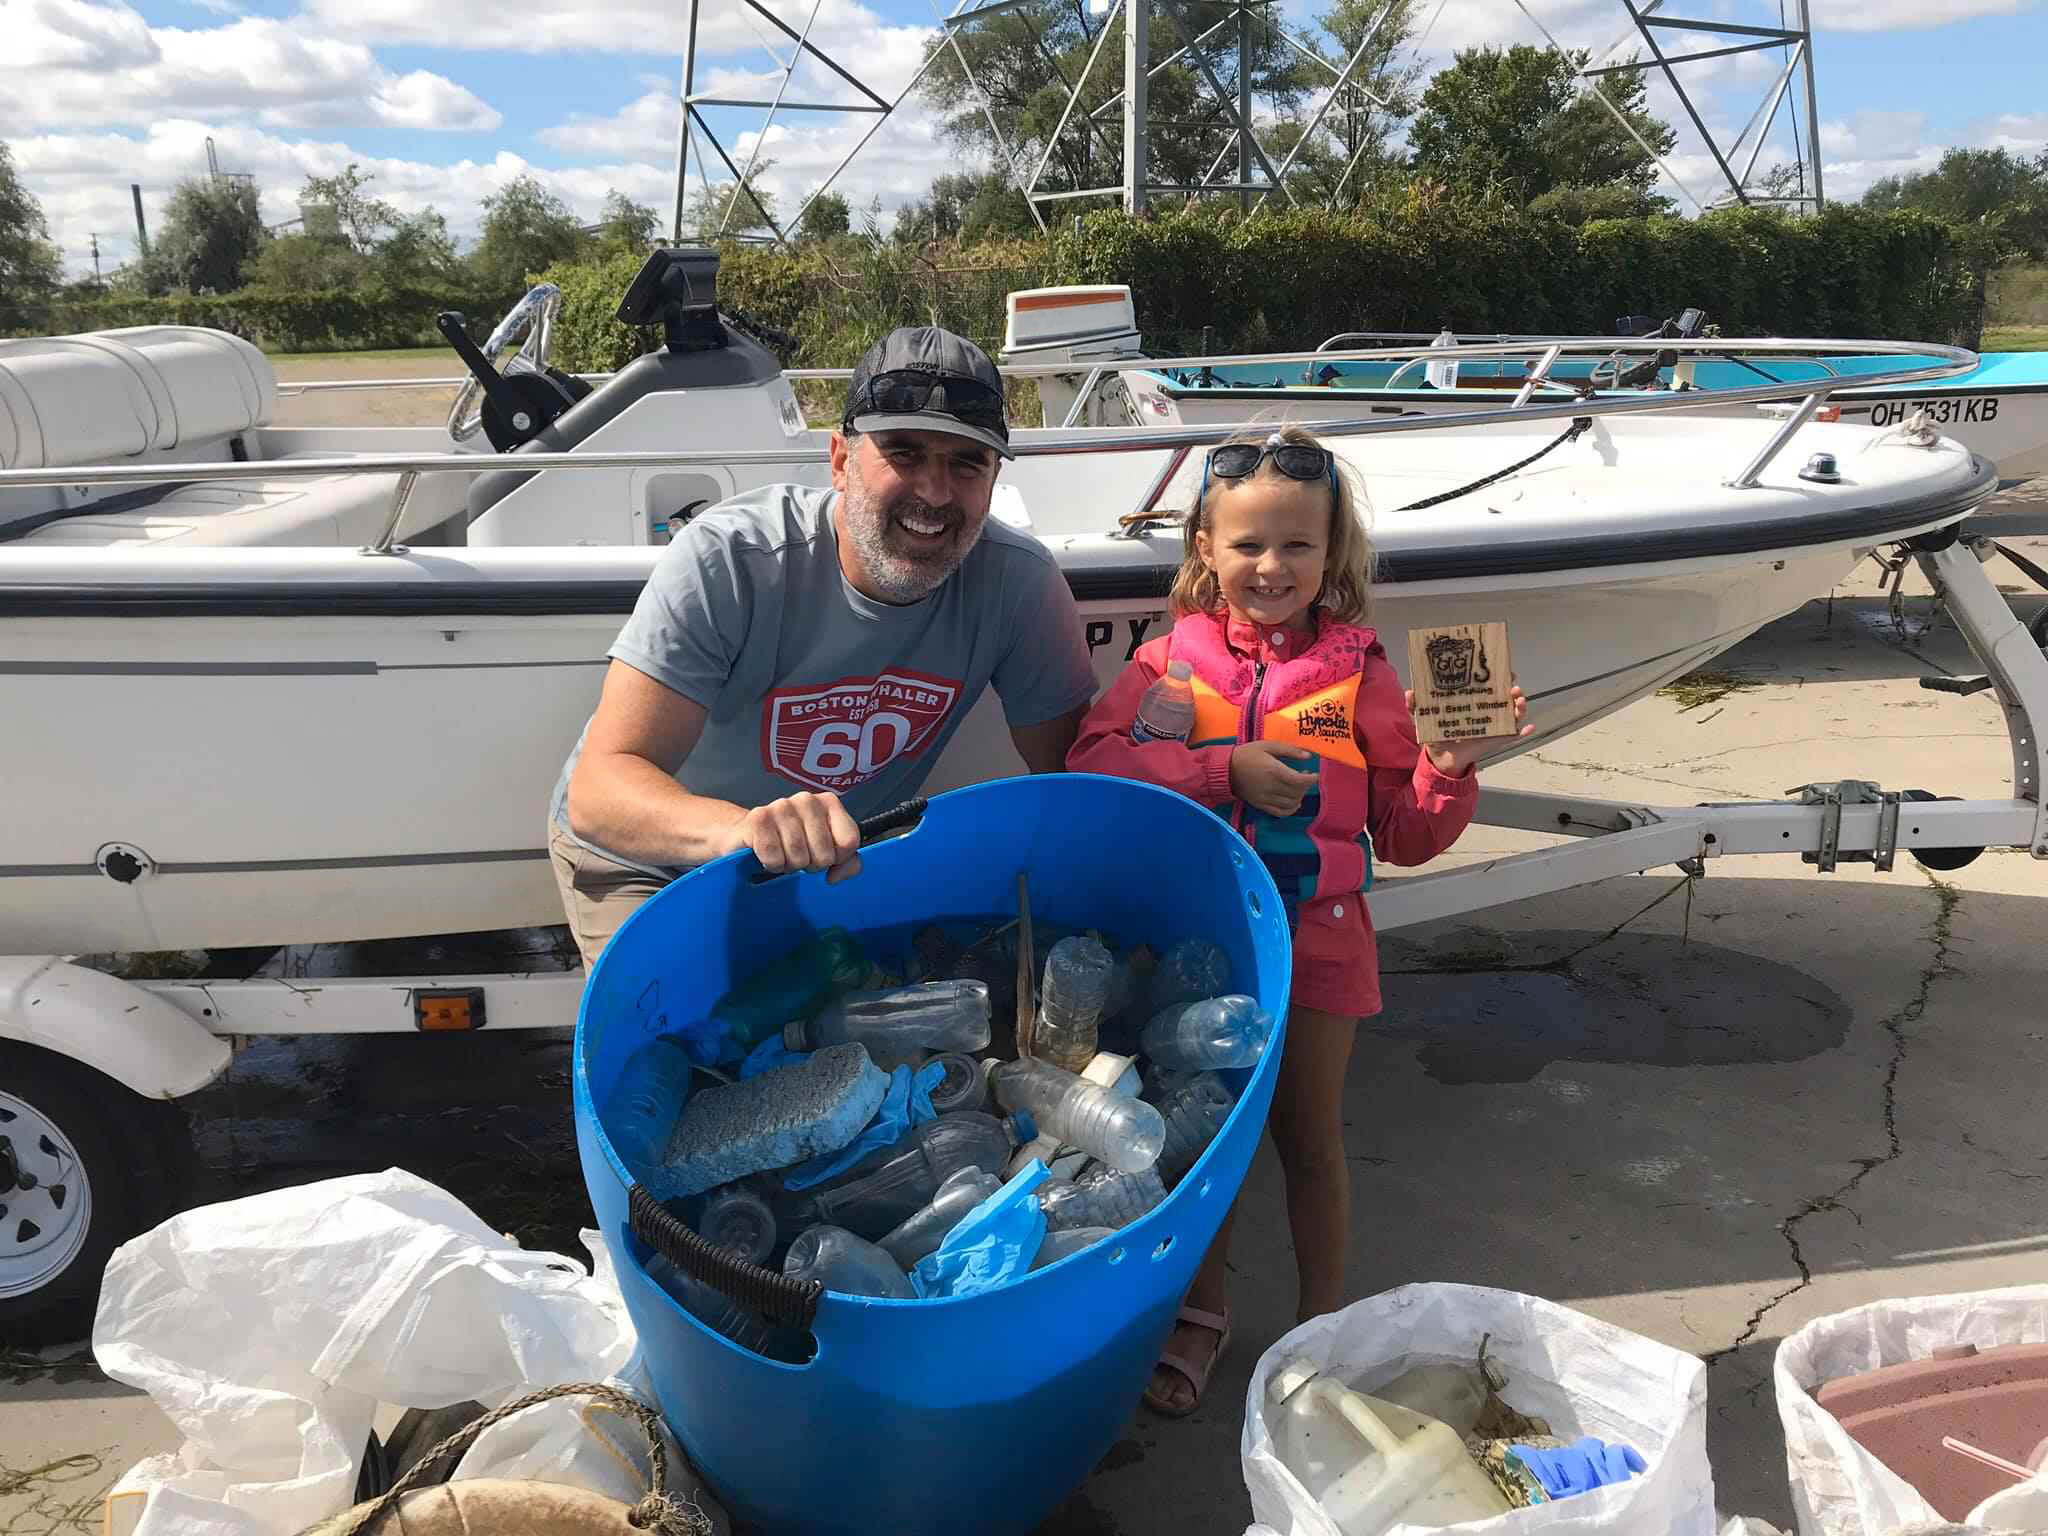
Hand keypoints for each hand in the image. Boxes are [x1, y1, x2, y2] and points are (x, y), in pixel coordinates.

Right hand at [729, 791, 862, 882]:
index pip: (849, 841)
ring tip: (782, 854)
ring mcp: (781, 806)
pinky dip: (772, 864)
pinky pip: (775, 857)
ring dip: (789, 865)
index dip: (837, 858)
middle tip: (798, 856)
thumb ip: (847, 864)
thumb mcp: (825, 852)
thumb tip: (835, 876)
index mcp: (829, 803)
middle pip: (825, 854)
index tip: (822, 854)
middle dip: (811, 864)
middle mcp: (807, 800)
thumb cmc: (790, 843)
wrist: (745, 836)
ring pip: (799, 857)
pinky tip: (767, 855)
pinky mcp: (758, 819)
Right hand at [1229, 742, 1318, 816]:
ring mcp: (1266, 798)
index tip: (1315, 774)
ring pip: (1291, 803)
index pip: (1300, 780)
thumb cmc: (1247, 754)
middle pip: (1297, 792)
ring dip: (1300, 797)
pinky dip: (1291, 810)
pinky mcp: (1261, 805)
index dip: (1311, 779)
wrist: (1225, 769)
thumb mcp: (1267, 745)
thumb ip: (1289, 750)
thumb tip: (1308, 756)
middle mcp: (1272, 787)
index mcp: (1274, 770)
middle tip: (1305, 777)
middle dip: (1306, 786)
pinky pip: (1280, 812)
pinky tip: (1294, 803)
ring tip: (1298, 788)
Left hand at [1405, 681, 1532, 776]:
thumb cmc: (1437, 731)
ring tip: (1519, 702)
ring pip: (1513, 713)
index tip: (1503, 668)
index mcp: (1473, 700)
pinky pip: (1515, 734)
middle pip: (1506, 696)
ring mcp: (1494, 724)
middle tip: (1513, 685)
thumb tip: (1410, 692)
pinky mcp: (1497, 739)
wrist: (1441, 754)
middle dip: (1513, 689)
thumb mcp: (1424, 716)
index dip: (1498, 675)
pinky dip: (1524, 731)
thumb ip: (1415, 704)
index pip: (1489, 684)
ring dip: (1520, 707)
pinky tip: (1531, 727)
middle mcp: (1487, 710)